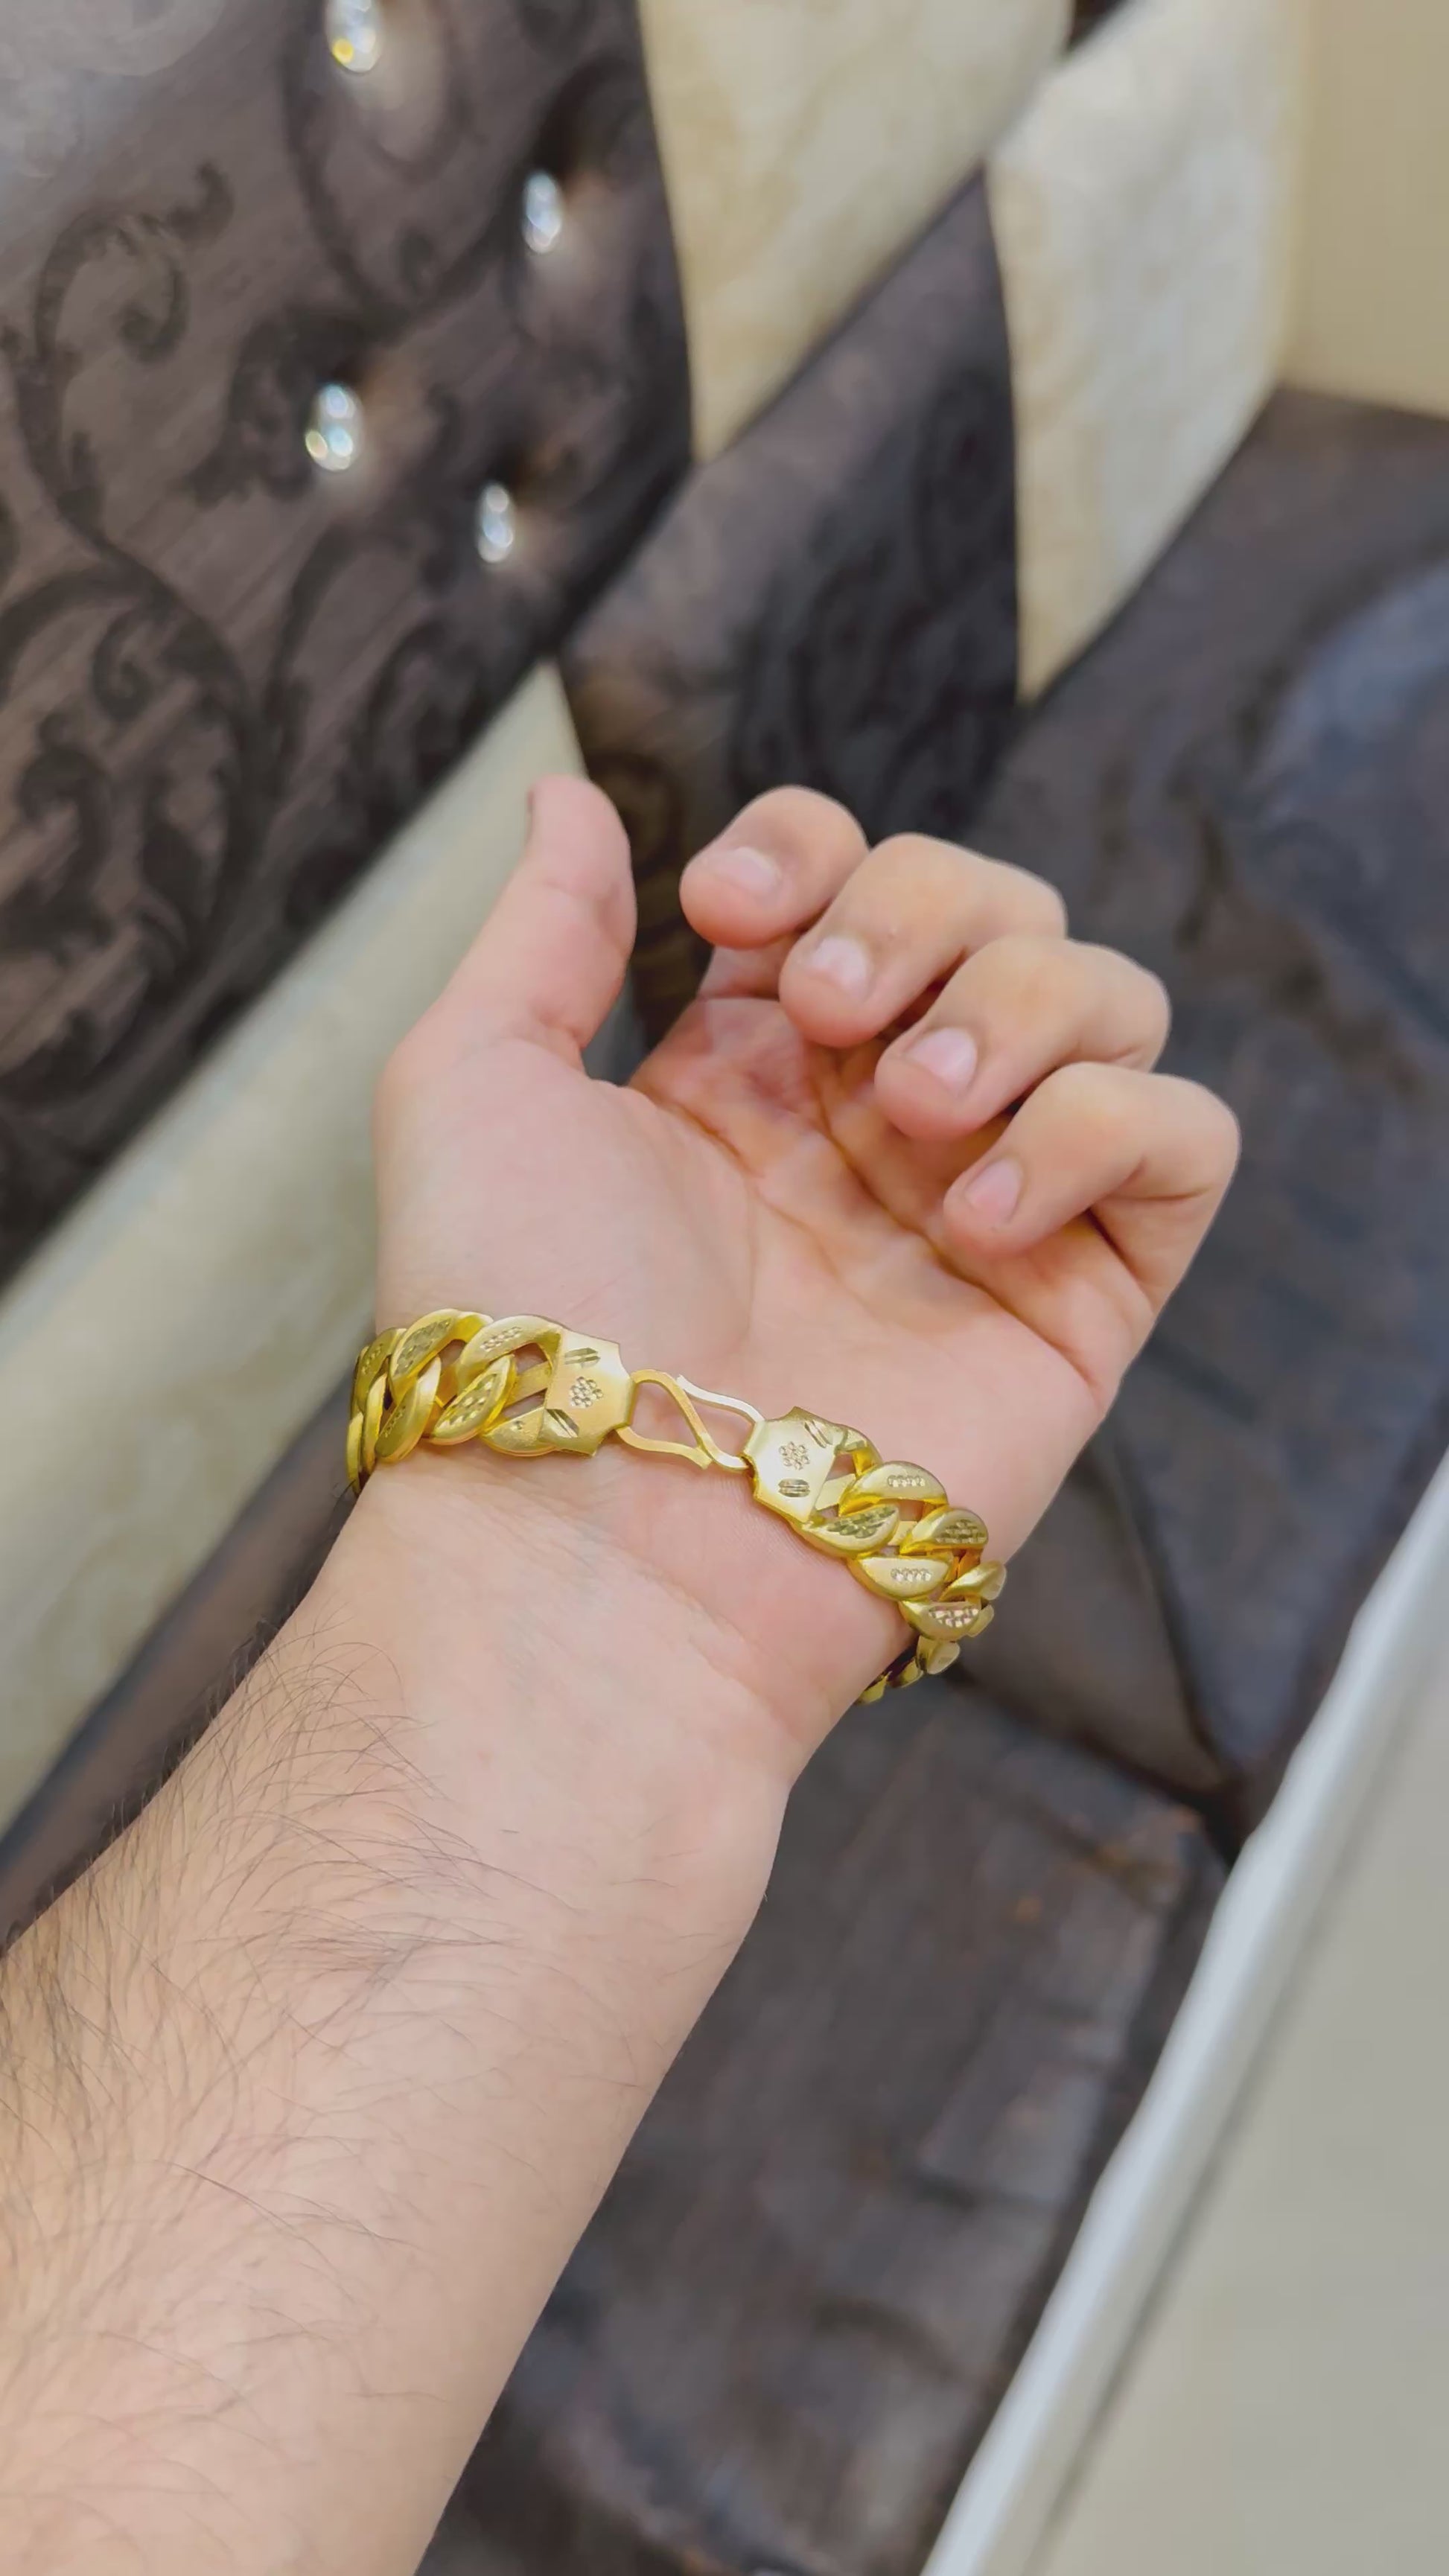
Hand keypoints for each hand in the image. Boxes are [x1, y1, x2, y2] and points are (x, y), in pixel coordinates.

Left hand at [368, 777, 1237, 1754]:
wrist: (602, 1537)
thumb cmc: (518, 1317)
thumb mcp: (472, 1081)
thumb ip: (539, 925)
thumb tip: (571, 793)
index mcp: (746, 1067)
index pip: (849, 874)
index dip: (812, 848)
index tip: (727, 911)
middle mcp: (877, 1123)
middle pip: (996, 907)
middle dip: (926, 909)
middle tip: (837, 1011)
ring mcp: (989, 1205)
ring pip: (1109, 997)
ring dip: (1023, 1006)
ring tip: (918, 1113)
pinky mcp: (1082, 1301)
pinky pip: (1187, 1140)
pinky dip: (1112, 1125)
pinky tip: (987, 1204)